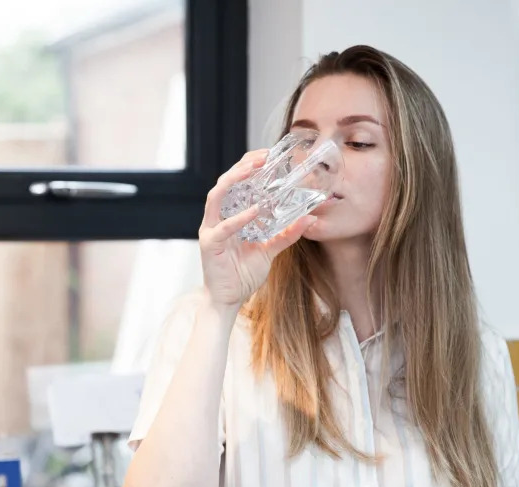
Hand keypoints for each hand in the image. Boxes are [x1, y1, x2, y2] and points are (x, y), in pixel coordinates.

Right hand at [198, 150, 317, 308]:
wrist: (228, 300)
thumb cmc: (243, 274)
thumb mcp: (269, 250)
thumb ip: (286, 234)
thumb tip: (308, 218)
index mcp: (230, 215)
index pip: (236, 182)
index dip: (248, 165)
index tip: (268, 154)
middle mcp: (218, 218)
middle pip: (225, 182)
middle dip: (242, 166)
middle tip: (263, 156)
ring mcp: (211, 229)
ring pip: (216, 196)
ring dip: (234, 180)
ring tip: (252, 170)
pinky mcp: (210, 244)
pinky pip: (225, 227)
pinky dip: (240, 218)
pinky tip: (254, 210)